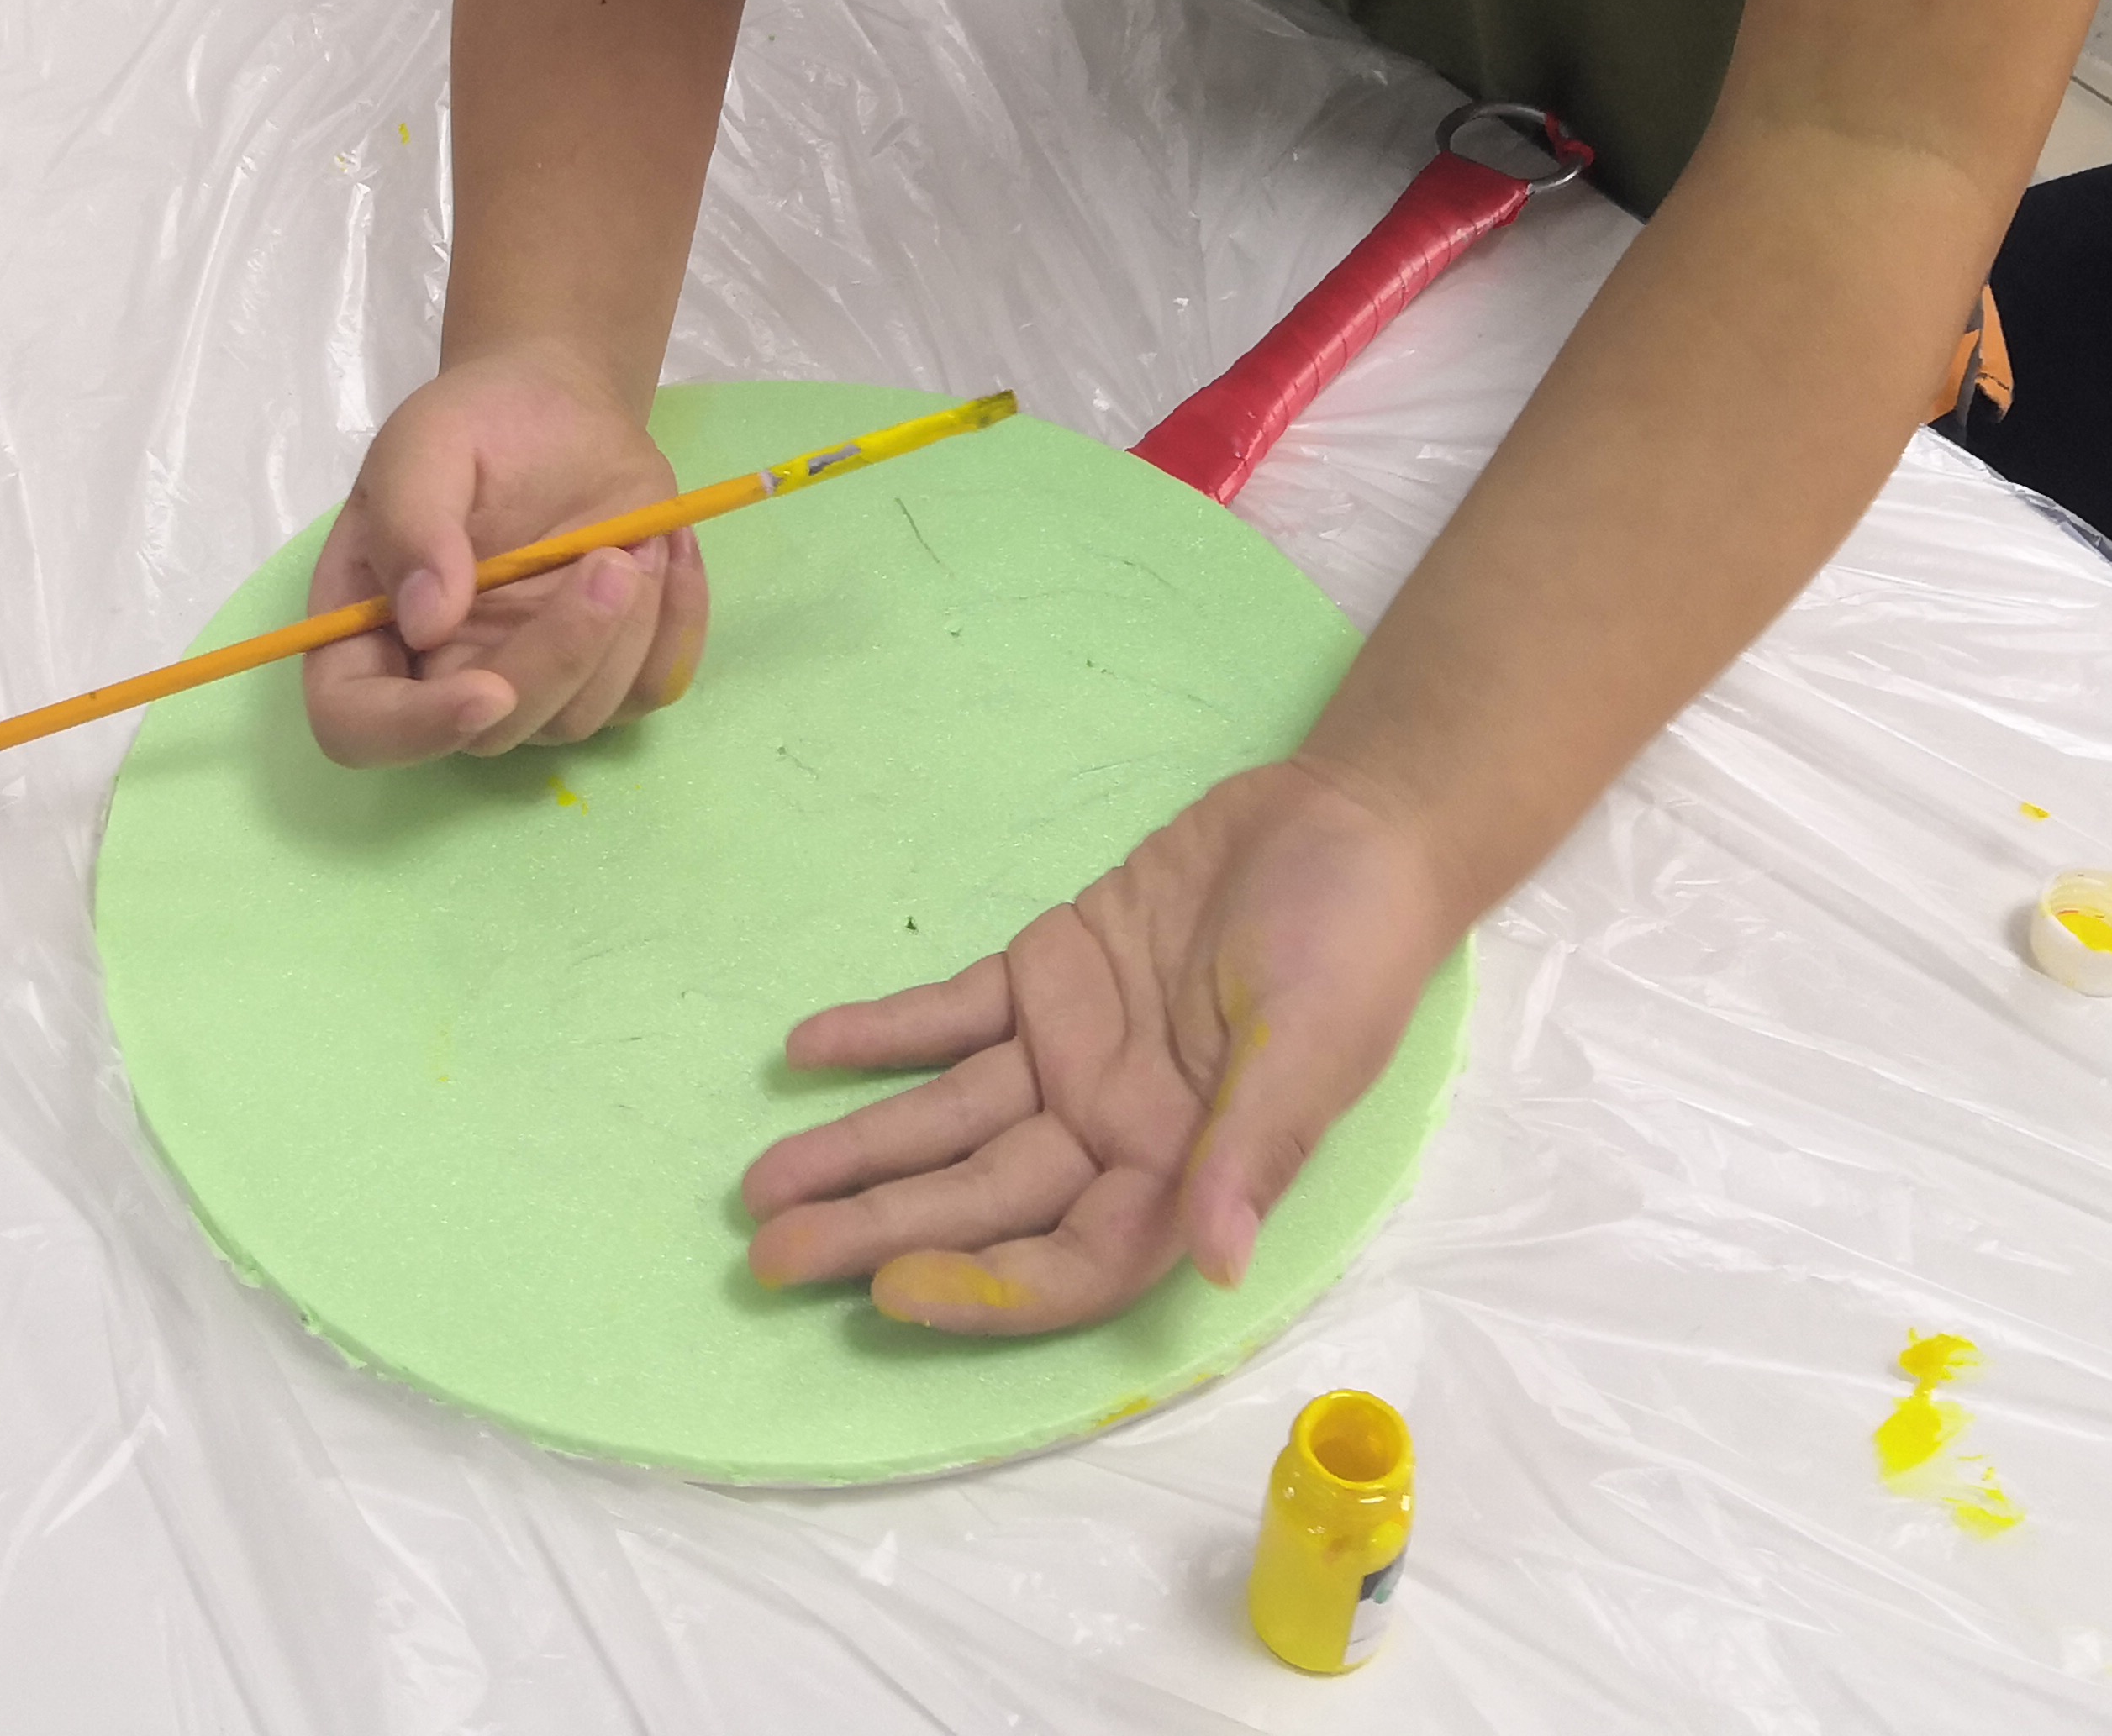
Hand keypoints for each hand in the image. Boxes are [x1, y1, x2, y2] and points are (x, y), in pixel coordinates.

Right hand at [299, 345, 709, 767]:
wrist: (559, 407)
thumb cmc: (477, 422)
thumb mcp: (424, 442)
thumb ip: (410, 522)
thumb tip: (425, 622)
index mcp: (367, 628)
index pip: (359, 726)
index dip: (415, 729)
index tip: (488, 690)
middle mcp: (442, 674)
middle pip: (489, 734)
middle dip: (558, 658)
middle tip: (610, 562)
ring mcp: (530, 680)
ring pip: (577, 718)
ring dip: (623, 632)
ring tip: (635, 538)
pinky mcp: (607, 670)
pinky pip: (648, 689)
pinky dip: (676, 627)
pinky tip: (670, 552)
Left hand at [738, 761, 1458, 1333]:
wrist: (1348, 822)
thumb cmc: (1352, 943)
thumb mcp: (1312, 1045)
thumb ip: (1252, 1151)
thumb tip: (1217, 1264)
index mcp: (1185, 1173)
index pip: (1072, 1260)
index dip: (985, 1284)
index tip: (892, 1289)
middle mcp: (1114, 1133)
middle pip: (982, 1201)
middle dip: (878, 1230)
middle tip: (768, 1258)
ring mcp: (1072, 1059)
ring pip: (947, 1120)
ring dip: (856, 1148)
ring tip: (759, 1185)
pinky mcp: (1046, 979)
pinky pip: (948, 1018)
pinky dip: (879, 1034)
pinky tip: (802, 1051)